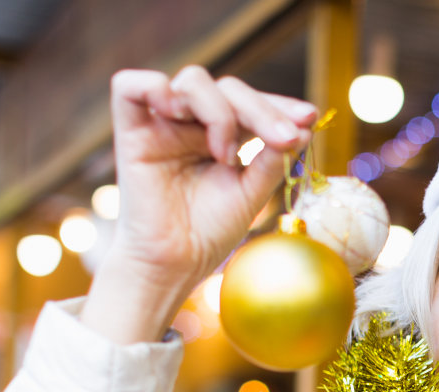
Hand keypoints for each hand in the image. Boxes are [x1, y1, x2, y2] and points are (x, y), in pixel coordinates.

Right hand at [82, 66, 317, 343]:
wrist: (175, 264)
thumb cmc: (210, 232)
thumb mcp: (252, 192)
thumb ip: (271, 158)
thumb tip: (304, 126)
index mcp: (222, 133)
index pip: (250, 102)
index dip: (279, 104)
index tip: (309, 118)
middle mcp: (192, 123)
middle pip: (228, 87)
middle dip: (262, 109)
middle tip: (285, 139)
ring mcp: (163, 123)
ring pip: (192, 80)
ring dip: (220, 112)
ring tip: (226, 155)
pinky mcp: (131, 131)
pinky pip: (130, 86)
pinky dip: (155, 88)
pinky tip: (179, 114)